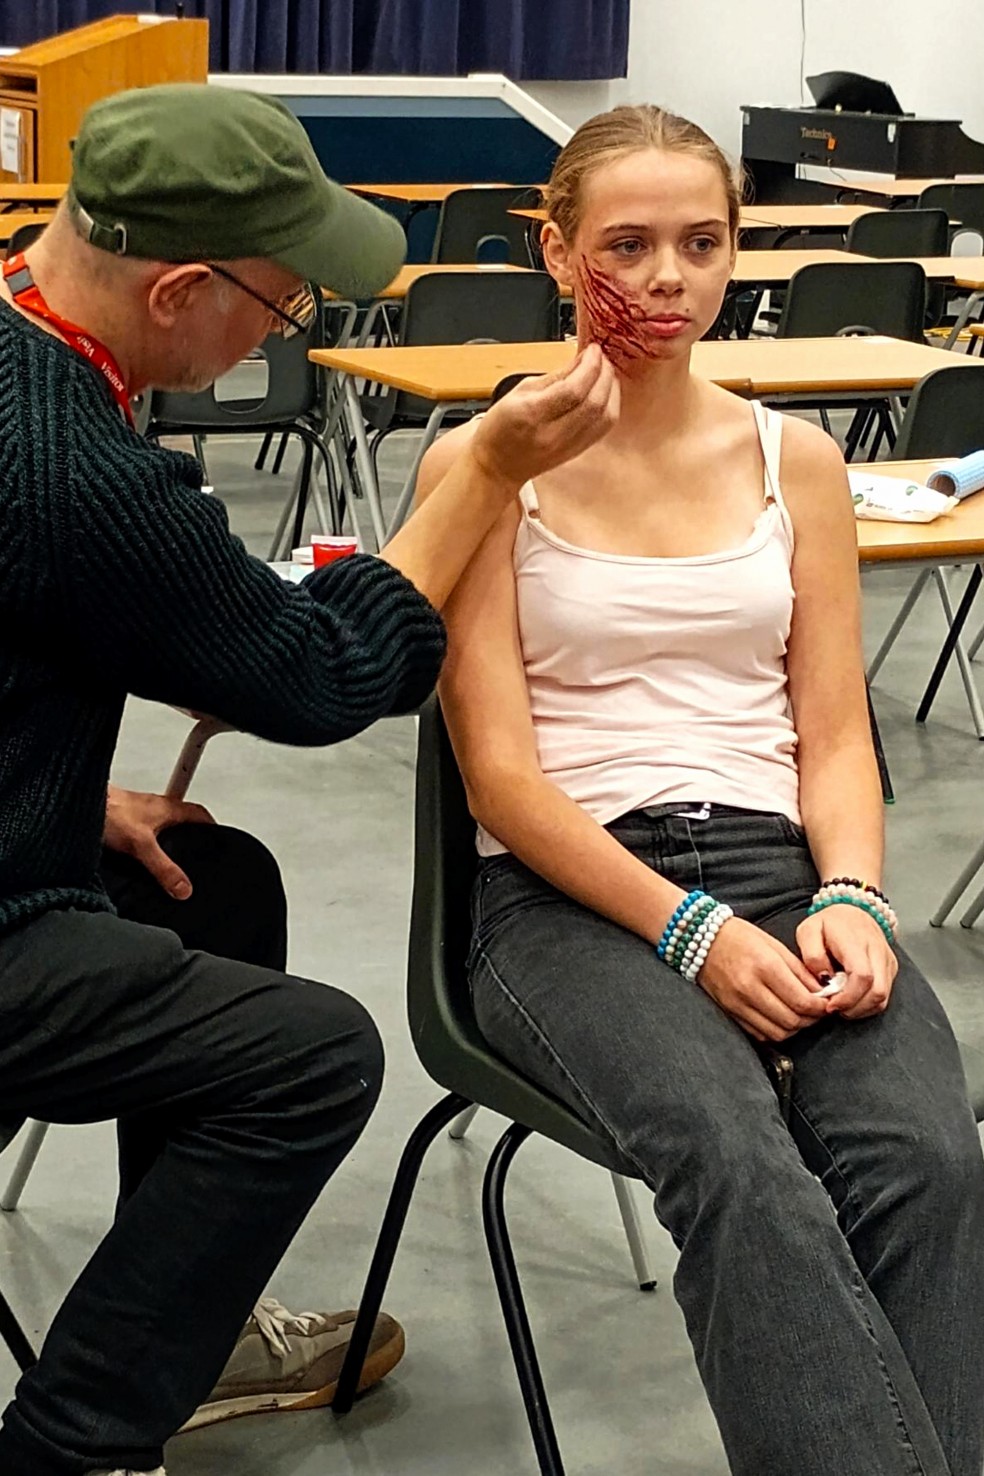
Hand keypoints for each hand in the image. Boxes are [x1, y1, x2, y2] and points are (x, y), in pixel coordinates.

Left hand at [104, 785, 214, 899]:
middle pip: (181, 820)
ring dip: (165, 839)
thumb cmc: (107, 810)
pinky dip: (144, 842)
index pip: (200, 814)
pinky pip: (140, 831)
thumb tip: (183, 887)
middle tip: (195, 849)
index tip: (217, 837)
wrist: (75, 802)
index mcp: (168, 808)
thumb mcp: (142, 846)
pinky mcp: (121, 818)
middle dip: (189, 835)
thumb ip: (164, 868)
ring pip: (160, 825)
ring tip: (167, 856)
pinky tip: (136, 855)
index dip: (211, 827)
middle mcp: (154, 808)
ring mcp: (136, 812)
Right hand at [470, 343, 619, 487]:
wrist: (498, 466)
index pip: (573, 388)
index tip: (593, 350)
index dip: (589, 365)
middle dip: (603, 374)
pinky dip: (610, 406)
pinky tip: (605, 394)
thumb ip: (554, 376)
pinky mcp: (577, 452)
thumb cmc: (501, 429)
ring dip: (611, 389)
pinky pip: (604, 428)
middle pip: (593, 402)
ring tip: (605, 373)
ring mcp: (567, 446)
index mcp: (532, 414)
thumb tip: (581, 360)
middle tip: (601, 358)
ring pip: (605, 416)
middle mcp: (553, 434)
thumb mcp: (519, 392)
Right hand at [697, 916, 828, 1042]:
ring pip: (777, 1033)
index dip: (820, 1008)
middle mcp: (749, 988)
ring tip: (799, 1015)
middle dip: (810, 1019)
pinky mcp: (729, 1012)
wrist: (700, 938)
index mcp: (765, 966)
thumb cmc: (739, 936)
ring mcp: (737, 1003)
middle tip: (816, 1011)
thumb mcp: (774, 945)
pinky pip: (760, 1034)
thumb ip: (799, 971)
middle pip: (792, 1021)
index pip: (802, 1001)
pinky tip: (779, 1018)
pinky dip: (775, 1031)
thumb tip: (822, 992)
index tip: (826, 1004)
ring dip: (794, 1028)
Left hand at [797, 904, 897, 1020]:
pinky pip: (884, 996)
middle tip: (834, 1008)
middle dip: (855, 1008)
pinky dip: (868, 1005)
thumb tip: (824, 979)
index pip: (863, 976)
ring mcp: (888, 961)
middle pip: (877, 992)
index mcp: (856, 941)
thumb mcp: (808, 931)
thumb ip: (812, 955)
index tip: (830, 1004)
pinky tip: (851, 1000)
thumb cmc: (829, 923)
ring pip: (883, 998)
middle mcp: (878, 952)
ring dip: (861, 1009)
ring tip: (841, 1004)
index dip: (848, 998)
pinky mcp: (891, 969)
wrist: (853, 911)